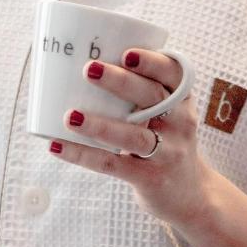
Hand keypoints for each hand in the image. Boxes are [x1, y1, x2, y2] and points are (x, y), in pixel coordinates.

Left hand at [47, 47, 214, 230]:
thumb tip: (77, 61)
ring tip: (70, 116)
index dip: (152, 62)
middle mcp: (179, 123)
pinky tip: (57, 146)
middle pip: (152, 98)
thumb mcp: (165, 113)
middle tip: (89, 69)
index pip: (173, 74)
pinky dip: (83, 155)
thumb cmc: (164, 139)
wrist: (189, 194)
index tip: (126, 53)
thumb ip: (139, 90)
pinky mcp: (149, 177)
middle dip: (120, 82)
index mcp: (181, 99)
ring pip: (133, 136)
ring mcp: (167, 152)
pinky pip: (113, 164)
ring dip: (100, 125)